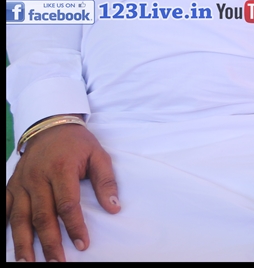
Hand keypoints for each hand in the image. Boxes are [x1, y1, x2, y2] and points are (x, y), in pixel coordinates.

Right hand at [6, 122, 119, 261]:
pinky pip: (5, 209)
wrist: (50, 126)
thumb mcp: (98, 155)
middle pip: (42, 216)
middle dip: (50, 243)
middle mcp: (37, 178)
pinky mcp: (11, 186)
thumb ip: (106, 182)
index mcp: (61, 169)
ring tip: (28, 263)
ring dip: (24, 243)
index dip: (75, 226)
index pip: (67, 204)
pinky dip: (5, 226)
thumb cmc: (78, 144)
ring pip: (20, 218)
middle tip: (57, 262)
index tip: (83, 244)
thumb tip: (114, 208)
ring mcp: (21, 183)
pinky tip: (10, 244)